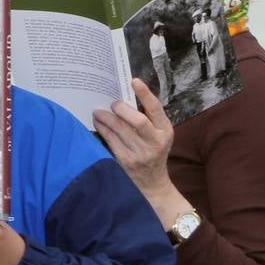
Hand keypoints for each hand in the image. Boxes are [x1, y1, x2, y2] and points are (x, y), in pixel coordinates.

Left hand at [94, 79, 175, 197]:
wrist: (152, 184)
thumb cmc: (154, 153)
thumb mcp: (160, 135)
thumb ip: (149, 119)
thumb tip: (126, 97)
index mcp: (165, 131)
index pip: (156, 109)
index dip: (145, 94)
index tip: (134, 81)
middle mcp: (155, 143)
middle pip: (138, 121)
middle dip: (121, 109)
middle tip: (112, 104)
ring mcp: (140, 154)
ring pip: (120, 130)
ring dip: (106, 118)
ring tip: (98, 111)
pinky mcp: (126, 162)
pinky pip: (111, 141)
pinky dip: (103, 130)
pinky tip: (98, 124)